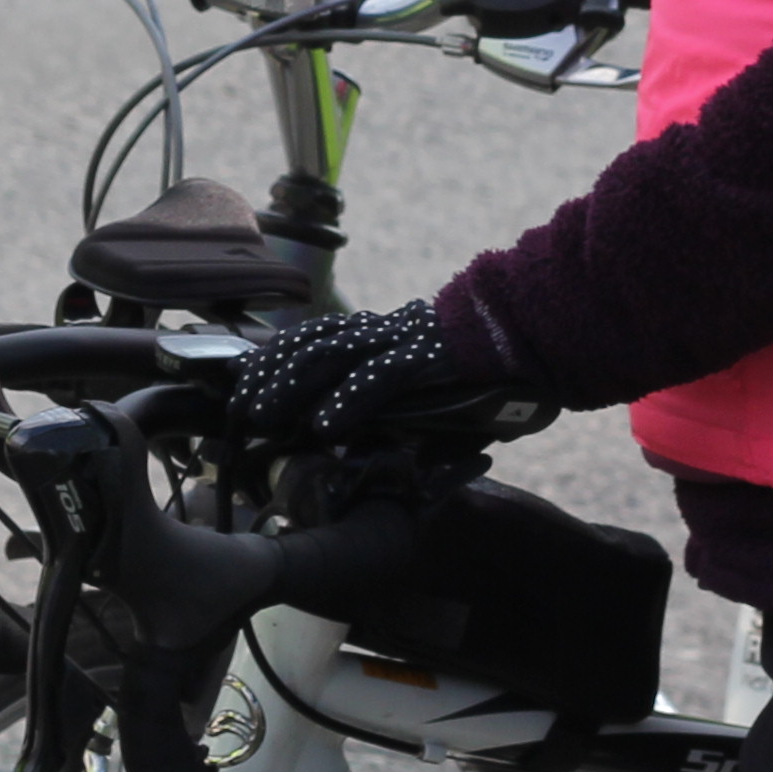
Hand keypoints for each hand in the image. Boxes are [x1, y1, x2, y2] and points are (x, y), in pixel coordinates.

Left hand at [218, 298, 545, 446]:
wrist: (534, 329)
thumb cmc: (482, 366)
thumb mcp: (430, 387)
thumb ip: (398, 409)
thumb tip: (367, 442)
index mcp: (380, 335)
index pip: (313, 340)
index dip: (273, 358)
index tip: (239, 382)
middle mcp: (383, 332)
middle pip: (309, 346)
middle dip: (269, 376)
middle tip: (238, 407)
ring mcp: (403, 341)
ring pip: (333, 357)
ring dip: (293, 387)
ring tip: (264, 415)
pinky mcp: (428, 357)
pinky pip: (381, 379)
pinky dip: (349, 401)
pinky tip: (325, 425)